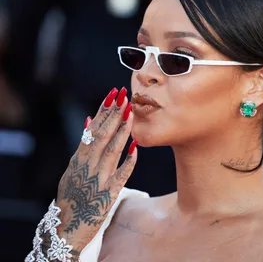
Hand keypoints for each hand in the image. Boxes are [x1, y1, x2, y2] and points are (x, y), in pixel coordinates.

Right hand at [55, 87, 136, 253]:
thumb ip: (82, 146)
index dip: (103, 111)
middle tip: (124, 95)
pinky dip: (128, 161)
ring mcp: (98, 179)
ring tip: (130, 112)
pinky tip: (136, 147)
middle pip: (101, 135)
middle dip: (113, 114)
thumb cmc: (72, 195)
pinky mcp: (109, 194)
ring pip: (111, 150)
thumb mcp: (72, 169)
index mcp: (78, 159)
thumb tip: (88, 120)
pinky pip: (121, 175)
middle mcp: (87, 166)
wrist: (66, 227)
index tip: (113, 94)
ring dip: (121, 130)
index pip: (92, 129)